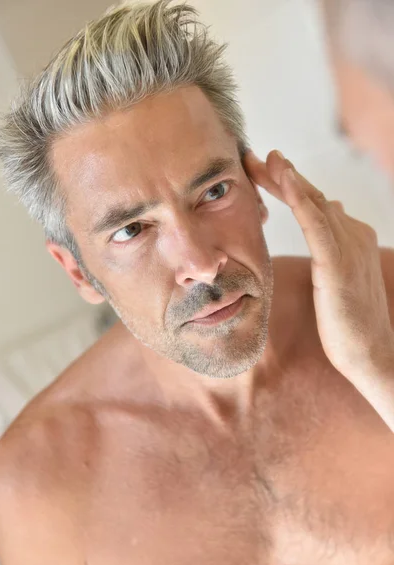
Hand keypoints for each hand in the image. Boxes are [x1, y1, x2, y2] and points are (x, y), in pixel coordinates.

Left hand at [244, 149, 393, 374]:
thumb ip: (332, 243)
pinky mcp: (338, 262)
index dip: (287, 184)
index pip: (314, 202)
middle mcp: (353, 233)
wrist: (371, 353)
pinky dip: (298, 197)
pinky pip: (315, 222)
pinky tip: (282, 177)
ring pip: (313, 202)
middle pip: (311, 196)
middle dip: (279, 174)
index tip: (260, 170)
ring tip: (262, 158)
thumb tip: (327, 213)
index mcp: (351, 236)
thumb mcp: (338, 276)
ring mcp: (348, 245)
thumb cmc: (350, 322)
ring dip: (285, 177)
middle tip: (249, 156)